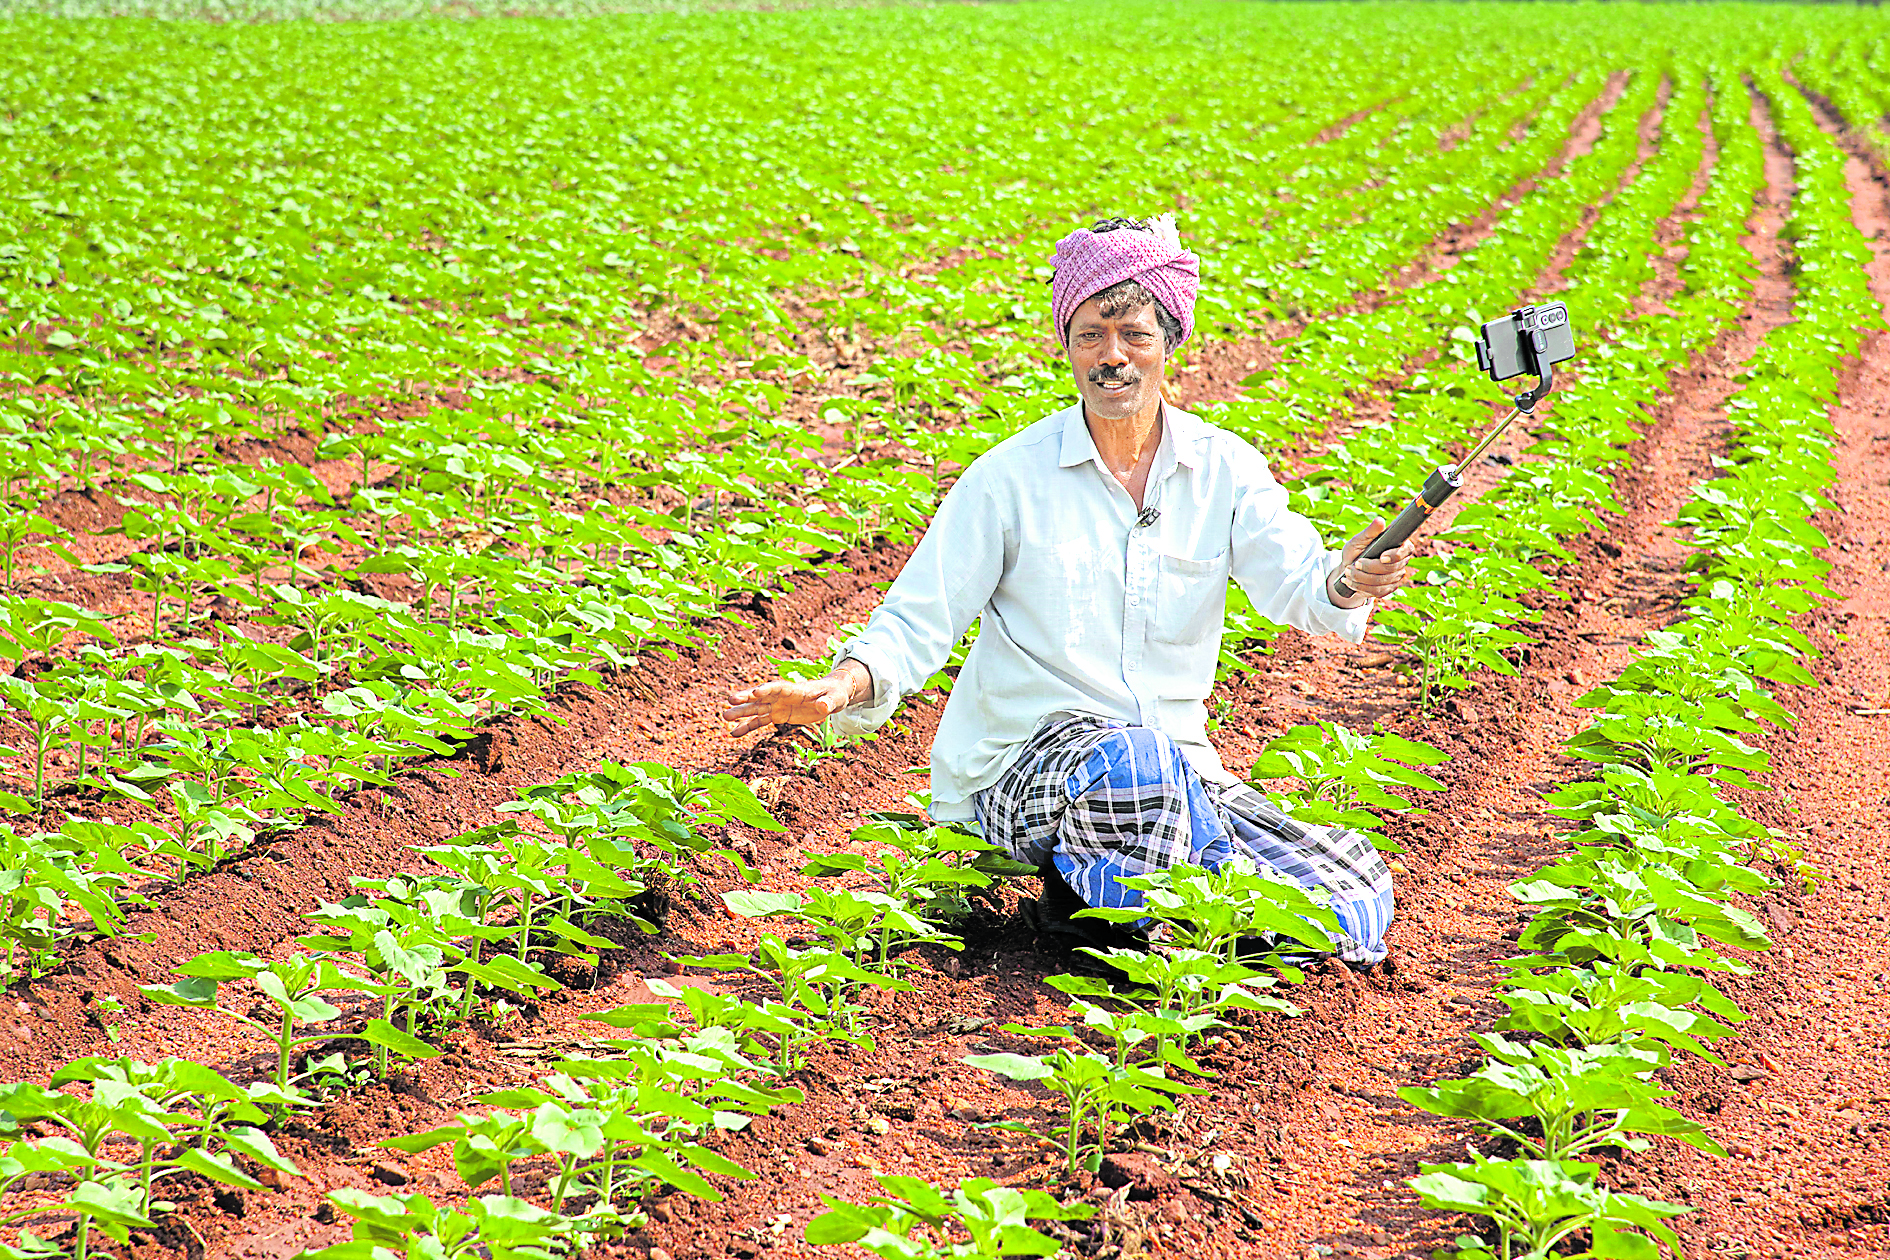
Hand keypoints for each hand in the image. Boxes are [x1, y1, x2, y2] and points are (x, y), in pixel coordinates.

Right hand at [722, 659, 871, 737]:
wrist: (831, 697)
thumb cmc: (834, 695)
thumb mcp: (834, 699)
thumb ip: (828, 703)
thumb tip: (823, 707)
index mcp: (795, 689)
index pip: (778, 688)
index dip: (767, 690)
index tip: (755, 693)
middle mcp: (782, 696)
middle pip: (762, 697)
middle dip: (747, 699)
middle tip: (730, 701)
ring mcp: (778, 706)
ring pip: (756, 709)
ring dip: (741, 713)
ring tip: (725, 717)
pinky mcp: (778, 715)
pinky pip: (760, 721)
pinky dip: (747, 727)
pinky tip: (734, 733)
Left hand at [1330, 517, 1414, 607]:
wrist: (1349, 568)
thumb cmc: (1357, 550)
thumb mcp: (1360, 539)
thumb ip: (1370, 531)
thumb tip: (1380, 521)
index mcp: (1400, 546)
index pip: (1405, 551)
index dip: (1395, 556)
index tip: (1381, 557)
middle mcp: (1401, 563)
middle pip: (1391, 569)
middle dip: (1370, 568)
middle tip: (1355, 564)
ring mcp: (1396, 577)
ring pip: (1382, 582)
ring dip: (1362, 578)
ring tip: (1348, 572)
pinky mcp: (1388, 589)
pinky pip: (1377, 592)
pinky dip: (1360, 587)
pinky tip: (1350, 582)